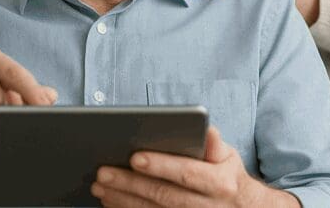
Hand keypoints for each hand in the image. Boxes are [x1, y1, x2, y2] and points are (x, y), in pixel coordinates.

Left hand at [91, 126, 289, 206]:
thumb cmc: (227, 178)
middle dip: (130, 184)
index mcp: (219, 183)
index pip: (187, 173)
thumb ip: (214, 144)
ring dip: (123, 201)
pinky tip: (111, 203)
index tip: (135, 157)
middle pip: (163, 196)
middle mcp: (207, 207)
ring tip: (100, 187)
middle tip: (103, 173)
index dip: (161, 166)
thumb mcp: (229, 158)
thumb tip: (205, 129)